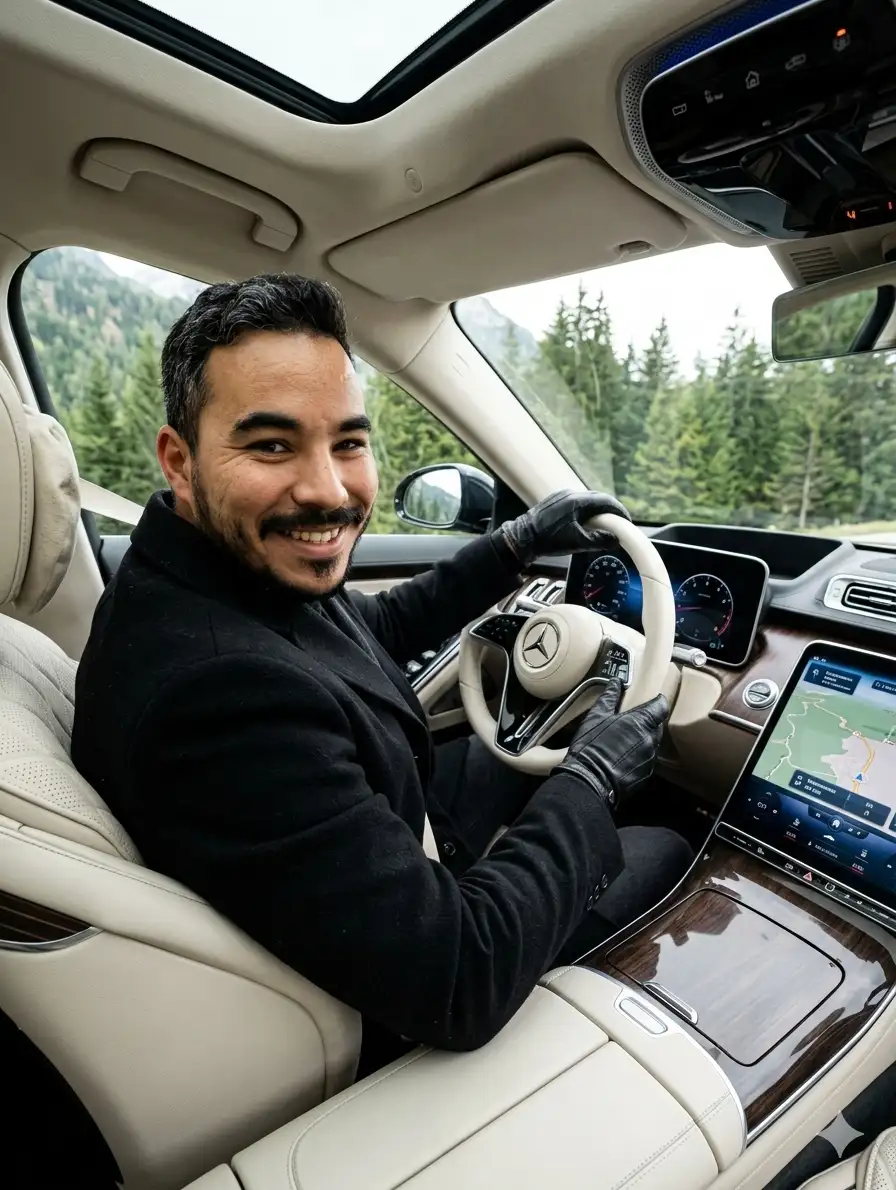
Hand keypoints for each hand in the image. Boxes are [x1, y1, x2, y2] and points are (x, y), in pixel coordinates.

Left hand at [497, 490, 630, 565]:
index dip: (620, 511)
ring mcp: (562, 495)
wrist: (523, 538)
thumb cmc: (548, 540)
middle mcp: (571, 494)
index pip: (607, 502)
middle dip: (611, 510)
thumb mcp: (577, 543)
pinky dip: (586, 509)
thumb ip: (599, 540)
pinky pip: (577, 501)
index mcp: (578, 501)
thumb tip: (616, 541)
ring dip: (598, 510)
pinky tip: (587, 521)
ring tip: (605, 523)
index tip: (627, 521)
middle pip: (598, 498)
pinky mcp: (555, 500)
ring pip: (587, 499)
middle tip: (619, 523)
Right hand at [553, 679, 667, 809]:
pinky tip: (624, 758)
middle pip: (657, 726)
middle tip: (634, 720)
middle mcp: (650, 740)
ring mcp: (649, 759)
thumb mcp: (596, 717)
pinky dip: (639, 756)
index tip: (654, 699)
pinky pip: (647, 761)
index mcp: (640, 722)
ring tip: (626, 741)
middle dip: (649, 722)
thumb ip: (609, 698)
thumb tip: (615, 682)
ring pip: (652, 744)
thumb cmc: (591, 746)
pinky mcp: (645, 775)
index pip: (661, 707)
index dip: (659, 701)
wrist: (589, 781)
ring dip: (643, 740)